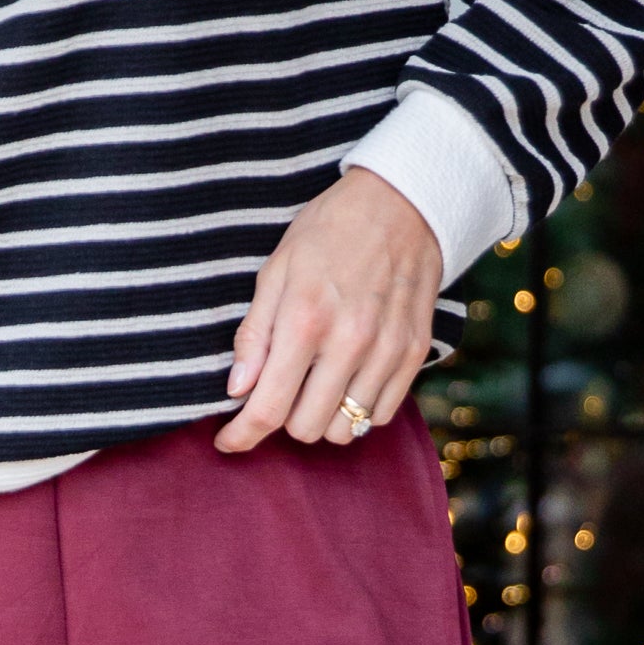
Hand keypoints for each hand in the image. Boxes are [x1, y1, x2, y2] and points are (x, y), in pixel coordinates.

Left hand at [217, 170, 442, 453]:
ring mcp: (387, 351)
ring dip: (323, 417)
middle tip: (280, 391)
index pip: (268, 409)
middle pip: (306, 429)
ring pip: (346, 429)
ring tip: (315, 386)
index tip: (228, 442)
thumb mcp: (275, 271)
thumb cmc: (328, 232)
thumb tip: (237, 390)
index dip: (241, 435)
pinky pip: (381, 415)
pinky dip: (358, 409)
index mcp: (304, 321)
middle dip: (284, 418)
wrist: (402, 203)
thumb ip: (254, 335)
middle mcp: (349, 344)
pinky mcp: (415, 353)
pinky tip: (348, 380)